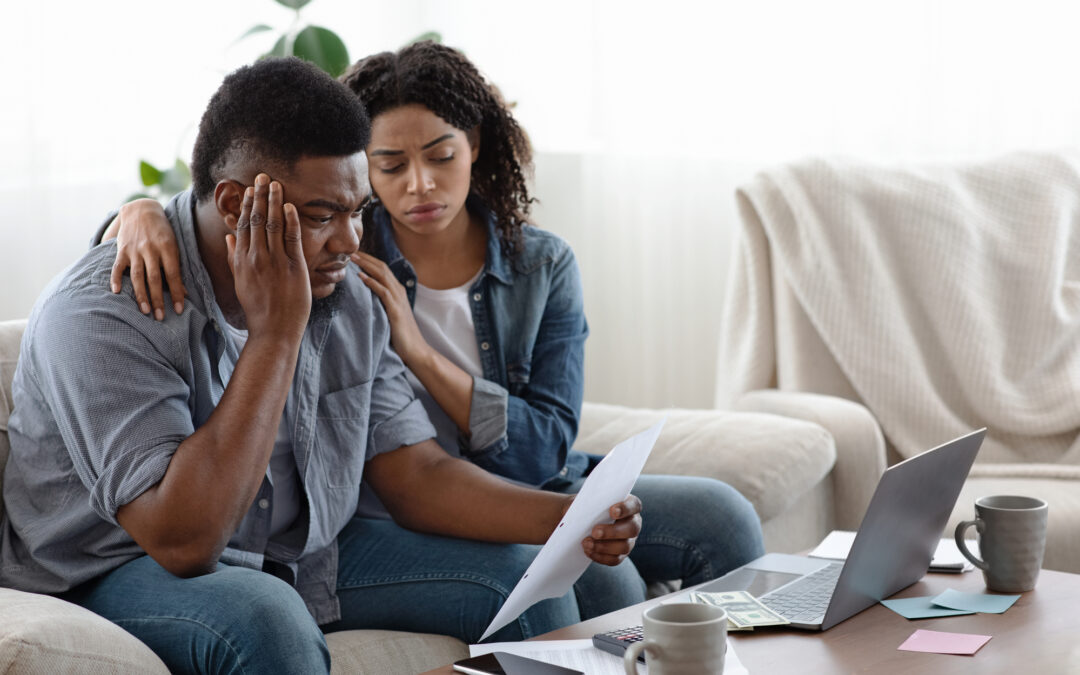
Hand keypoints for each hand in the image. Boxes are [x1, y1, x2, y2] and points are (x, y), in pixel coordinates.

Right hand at [109, 198, 185, 319]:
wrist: (141, 210)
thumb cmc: (162, 232)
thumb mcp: (174, 246)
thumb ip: (176, 267)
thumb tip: (184, 292)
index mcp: (168, 248)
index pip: (173, 275)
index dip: (177, 293)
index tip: (179, 309)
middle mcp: (150, 249)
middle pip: (154, 278)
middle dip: (158, 299)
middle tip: (160, 317)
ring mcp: (135, 249)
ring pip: (137, 276)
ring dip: (141, 295)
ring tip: (145, 311)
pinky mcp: (122, 249)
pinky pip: (117, 266)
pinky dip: (115, 279)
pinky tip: (116, 292)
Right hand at [225, 174, 310, 341]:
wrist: (273, 331)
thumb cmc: (259, 308)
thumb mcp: (241, 282)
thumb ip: (234, 258)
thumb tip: (230, 237)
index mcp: (242, 260)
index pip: (243, 225)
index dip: (246, 205)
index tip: (250, 189)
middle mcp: (256, 258)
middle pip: (256, 219)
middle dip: (260, 196)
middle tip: (263, 176)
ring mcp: (275, 262)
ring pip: (272, 224)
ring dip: (274, 201)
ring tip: (276, 184)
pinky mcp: (294, 268)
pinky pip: (291, 238)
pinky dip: (290, 220)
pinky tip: (290, 206)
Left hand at [352, 250, 428, 363]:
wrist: (415, 349)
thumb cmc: (401, 335)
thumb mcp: (390, 314)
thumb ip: (381, 303)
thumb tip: (365, 298)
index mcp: (397, 291)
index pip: (382, 269)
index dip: (369, 260)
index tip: (355, 255)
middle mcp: (399, 291)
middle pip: (381, 267)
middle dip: (366, 258)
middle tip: (350, 251)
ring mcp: (398, 299)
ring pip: (382, 275)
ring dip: (366, 265)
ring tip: (353, 258)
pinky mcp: (395, 309)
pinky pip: (383, 291)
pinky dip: (372, 282)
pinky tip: (361, 277)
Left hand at [582, 495, 641, 565]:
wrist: (578, 522)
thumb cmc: (585, 507)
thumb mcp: (584, 501)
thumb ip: (587, 503)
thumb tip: (583, 512)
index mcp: (628, 505)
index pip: (634, 505)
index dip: (626, 508)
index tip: (613, 511)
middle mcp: (633, 522)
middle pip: (632, 528)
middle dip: (613, 532)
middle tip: (595, 532)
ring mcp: (629, 540)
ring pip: (624, 546)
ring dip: (604, 547)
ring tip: (587, 543)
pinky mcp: (621, 554)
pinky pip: (615, 559)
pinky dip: (601, 557)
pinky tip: (588, 551)